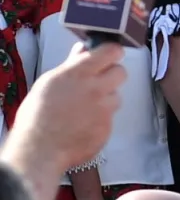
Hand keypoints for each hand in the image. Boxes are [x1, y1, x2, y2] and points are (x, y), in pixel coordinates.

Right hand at [11, 42, 123, 171]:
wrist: (40, 149)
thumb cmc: (37, 115)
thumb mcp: (49, 83)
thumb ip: (72, 65)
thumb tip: (83, 50)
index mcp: (78, 73)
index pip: (111, 52)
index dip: (111, 52)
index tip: (108, 56)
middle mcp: (96, 88)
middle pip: (121, 72)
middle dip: (112, 75)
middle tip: (98, 82)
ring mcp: (105, 109)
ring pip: (117, 96)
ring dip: (106, 99)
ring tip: (85, 108)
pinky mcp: (109, 127)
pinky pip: (111, 117)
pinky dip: (101, 118)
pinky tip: (84, 124)